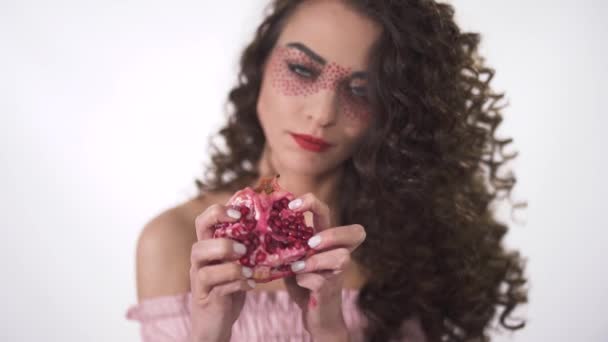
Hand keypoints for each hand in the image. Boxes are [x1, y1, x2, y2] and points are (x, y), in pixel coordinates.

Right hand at [190, 204, 255, 341]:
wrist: (215, 323)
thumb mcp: (235, 265)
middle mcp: (199, 262)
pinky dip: (238, 284)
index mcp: (207, 247)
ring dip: (231, 267)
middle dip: (224, 244)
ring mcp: (199, 281)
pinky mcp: (206, 298)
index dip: (218, 212)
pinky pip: (220, 288)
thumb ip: (244, 248)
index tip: (240, 214)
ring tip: (249, 269)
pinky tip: (251, 284)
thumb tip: (271, 227)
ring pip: (205, 268)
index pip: (203, 221)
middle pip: (199, 245)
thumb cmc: (228, 289)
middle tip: (245, 249)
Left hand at [284, 193, 365, 340]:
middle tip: (311, 242)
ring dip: (316, 260)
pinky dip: (305, 279)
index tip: (291, 206)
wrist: (317, 316)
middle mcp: (338, 253)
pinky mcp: (329, 291)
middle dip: (333, 234)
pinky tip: (296, 280)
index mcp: (327, 241)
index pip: (328, 213)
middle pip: (356, 232)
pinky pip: (321, 281)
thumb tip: (262, 224)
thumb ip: (287, 244)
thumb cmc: (305, 283)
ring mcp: (336, 273)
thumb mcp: (295, 258)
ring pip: (342, 257)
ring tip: (298, 265)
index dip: (313, 203)